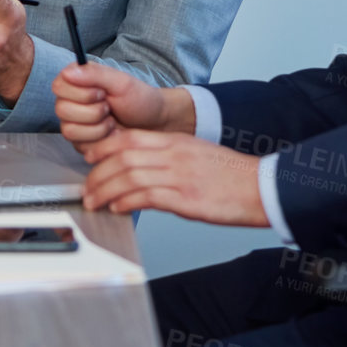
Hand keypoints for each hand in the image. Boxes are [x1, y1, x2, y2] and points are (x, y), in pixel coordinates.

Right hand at [53, 64, 195, 154]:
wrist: (153, 123)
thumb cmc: (138, 99)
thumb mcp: (120, 82)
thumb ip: (95, 74)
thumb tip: (68, 72)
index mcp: (75, 82)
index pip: (59, 87)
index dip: (82, 93)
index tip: (102, 93)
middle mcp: (70, 102)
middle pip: (62, 110)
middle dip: (93, 111)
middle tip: (109, 108)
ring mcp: (73, 124)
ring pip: (69, 130)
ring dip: (97, 127)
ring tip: (112, 121)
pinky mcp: (80, 142)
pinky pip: (80, 145)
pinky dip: (101, 140)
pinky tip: (112, 134)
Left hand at [80, 129, 268, 225]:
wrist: (260, 187)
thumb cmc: (229, 176)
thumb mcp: (195, 155)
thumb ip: (168, 158)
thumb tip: (141, 171)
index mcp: (175, 141)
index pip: (128, 137)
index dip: (103, 148)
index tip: (90, 161)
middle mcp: (174, 154)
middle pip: (122, 156)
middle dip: (97, 174)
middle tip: (86, 190)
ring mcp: (179, 175)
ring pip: (128, 176)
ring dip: (104, 190)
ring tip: (94, 202)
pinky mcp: (185, 198)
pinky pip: (146, 196)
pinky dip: (125, 202)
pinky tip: (117, 208)